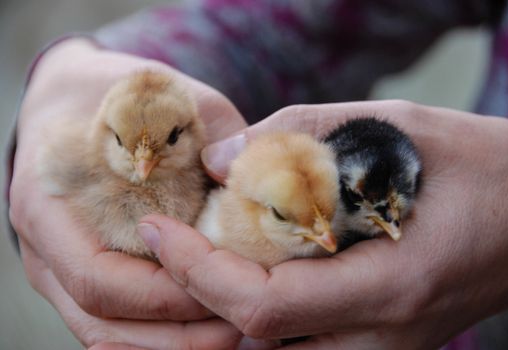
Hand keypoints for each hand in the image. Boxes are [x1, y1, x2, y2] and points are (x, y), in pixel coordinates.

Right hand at [8, 38, 258, 347]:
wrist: (75, 96)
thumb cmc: (116, 95)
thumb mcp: (162, 98)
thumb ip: (205, 132)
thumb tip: (247, 175)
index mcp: (48, 204)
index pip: (100, 278)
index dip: (166, 295)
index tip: (229, 289)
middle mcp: (43, 246)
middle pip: (101, 319)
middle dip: (176, 332)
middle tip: (241, 328)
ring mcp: (58, 266)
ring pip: (106, 333)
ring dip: (170, 343)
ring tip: (231, 335)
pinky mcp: (82, 271)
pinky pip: (114, 323)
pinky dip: (158, 333)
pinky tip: (205, 325)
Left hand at [139, 101, 507, 348]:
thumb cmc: (481, 165)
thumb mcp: (395, 129)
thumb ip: (302, 138)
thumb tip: (221, 160)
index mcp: (390, 286)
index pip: (263, 305)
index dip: (198, 271)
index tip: (158, 230)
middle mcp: (383, 334)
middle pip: (257, 336)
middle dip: (200, 285)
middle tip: (172, 233)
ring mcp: (384, 346)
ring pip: (274, 345)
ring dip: (229, 298)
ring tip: (204, 246)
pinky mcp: (383, 340)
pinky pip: (301, 339)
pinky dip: (263, 305)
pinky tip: (257, 263)